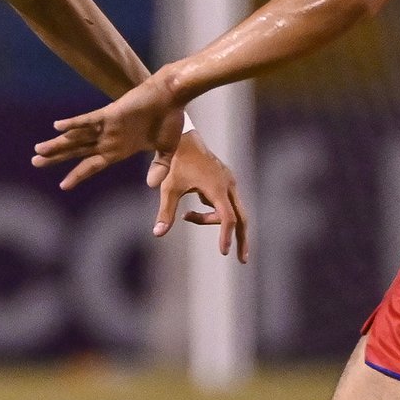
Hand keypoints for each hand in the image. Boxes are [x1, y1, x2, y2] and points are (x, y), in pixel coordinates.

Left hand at [32, 72, 180, 188]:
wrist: (173, 96)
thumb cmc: (169, 120)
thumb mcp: (166, 151)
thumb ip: (159, 167)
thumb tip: (152, 185)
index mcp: (119, 150)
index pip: (92, 165)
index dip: (77, 175)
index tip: (63, 185)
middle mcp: (108, 139)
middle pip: (76, 151)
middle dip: (56, 157)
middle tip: (34, 162)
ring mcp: (107, 126)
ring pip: (77, 137)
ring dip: (58, 144)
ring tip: (37, 150)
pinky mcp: (110, 113)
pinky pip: (89, 120)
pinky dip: (74, 124)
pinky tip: (57, 127)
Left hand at [146, 131, 249, 260]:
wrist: (184, 139)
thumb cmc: (176, 163)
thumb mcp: (169, 188)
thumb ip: (166, 212)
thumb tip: (157, 234)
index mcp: (217, 187)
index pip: (227, 217)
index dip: (226, 235)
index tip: (223, 252)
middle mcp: (228, 185)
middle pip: (241, 217)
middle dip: (241, 238)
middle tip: (241, 260)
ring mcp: (230, 182)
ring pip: (233, 210)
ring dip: (217, 222)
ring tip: (187, 217)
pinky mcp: (227, 180)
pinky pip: (226, 203)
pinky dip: (214, 212)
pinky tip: (191, 210)